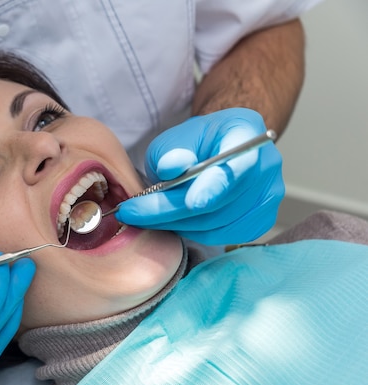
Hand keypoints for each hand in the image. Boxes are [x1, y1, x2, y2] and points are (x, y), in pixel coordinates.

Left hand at [116, 108, 283, 244]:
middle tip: (132, 213)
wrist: (218, 148)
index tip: (192, 203)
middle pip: (220, 201)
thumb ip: (171, 151)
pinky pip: (222, 236)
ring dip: (177, 224)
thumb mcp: (174, 137)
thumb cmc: (195, 142)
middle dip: (170, 210)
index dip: (216, 186)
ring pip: (218, 224)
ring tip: (146, 216)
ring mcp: (268, 195)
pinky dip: (193, 232)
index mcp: (246, 132)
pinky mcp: (260, 221)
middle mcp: (266, 164)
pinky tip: (172, 221)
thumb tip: (170, 169)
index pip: (238, 163)